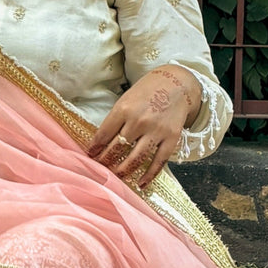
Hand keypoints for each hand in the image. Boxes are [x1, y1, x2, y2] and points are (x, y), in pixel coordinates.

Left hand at [88, 66, 201, 188]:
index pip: (103, 135)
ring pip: (136, 159)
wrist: (177, 83)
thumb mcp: (126, 99)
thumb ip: (116, 119)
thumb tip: (101, 142)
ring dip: (123, 171)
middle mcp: (139, 121)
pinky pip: (158, 162)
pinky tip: (141, 184)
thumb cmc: (147, 91)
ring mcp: (156, 131)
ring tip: (116, 178)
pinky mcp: (171, 138)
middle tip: (100, 170)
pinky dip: (149, 175)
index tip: (90, 156)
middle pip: (117, 149)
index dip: (95, 148)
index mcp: (124, 109)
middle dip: (106, 162)